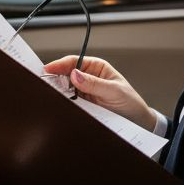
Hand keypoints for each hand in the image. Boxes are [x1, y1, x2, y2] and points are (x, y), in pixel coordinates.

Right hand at [43, 55, 157, 131]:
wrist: (136, 122)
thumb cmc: (130, 103)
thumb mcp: (114, 91)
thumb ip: (94, 84)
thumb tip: (75, 74)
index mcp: (96, 68)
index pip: (74, 62)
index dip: (59, 64)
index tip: (48, 69)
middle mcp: (88, 78)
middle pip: (65, 75)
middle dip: (56, 78)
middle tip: (47, 84)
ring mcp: (83, 92)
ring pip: (65, 89)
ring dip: (59, 92)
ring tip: (52, 95)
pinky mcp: (81, 105)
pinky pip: (68, 102)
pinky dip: (63, 103)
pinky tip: (60, 104)